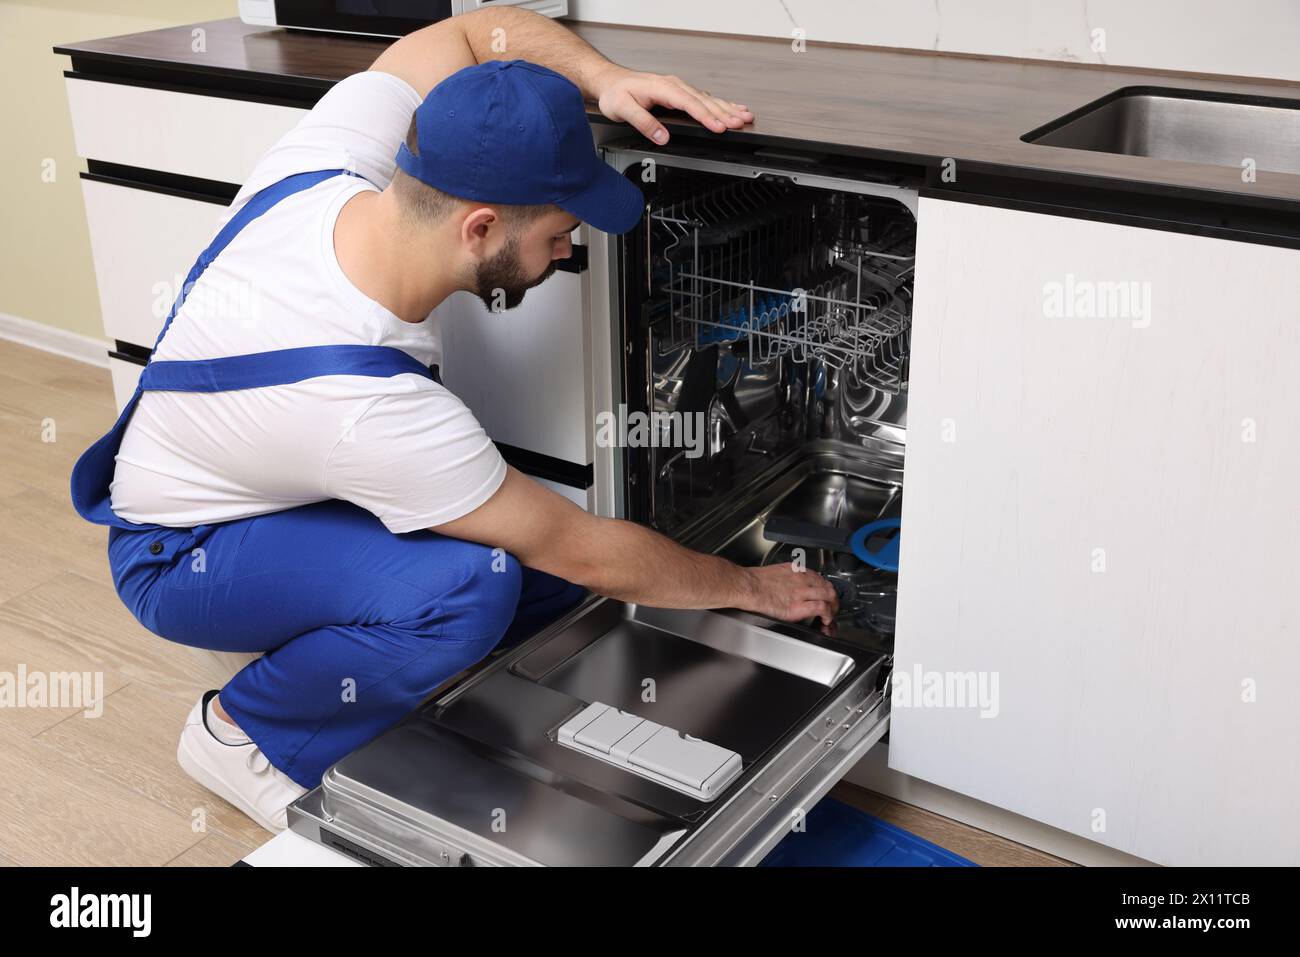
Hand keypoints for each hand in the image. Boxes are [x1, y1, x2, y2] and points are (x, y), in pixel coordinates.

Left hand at [594, 66, 752, 144]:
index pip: (690, 103)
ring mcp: (677, 88)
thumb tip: (662, 137)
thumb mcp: (623, 109)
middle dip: (725, 112)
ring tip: (744, 116)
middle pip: (704, 100)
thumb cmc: (615, 93)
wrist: (609, 81)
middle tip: (742, 122)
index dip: (706, 116)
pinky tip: (730, 108)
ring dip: (727, 108)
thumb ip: (644, 123)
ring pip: (707, 98)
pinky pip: (703, 98)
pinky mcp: (678, 93)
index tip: (720, 126)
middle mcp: (673, 85)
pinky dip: (719, 104)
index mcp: (663, 88)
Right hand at [741, 563, 838, 633]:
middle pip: (828, 586)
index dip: (825, 587)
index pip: (819, 578)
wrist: (748, 586)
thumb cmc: (756, 581)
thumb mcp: (777, 571)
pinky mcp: (798, 606)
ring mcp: (802, 592)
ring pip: (829, 596)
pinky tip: (825, 619)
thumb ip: (788, 577)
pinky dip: (827, 614)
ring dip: (833, 606)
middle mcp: (803, 579)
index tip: (824, 593)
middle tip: (832, 605)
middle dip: (833, 597)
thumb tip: (789, 585)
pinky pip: (821, 608)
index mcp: (797, 571)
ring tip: (831, 614)